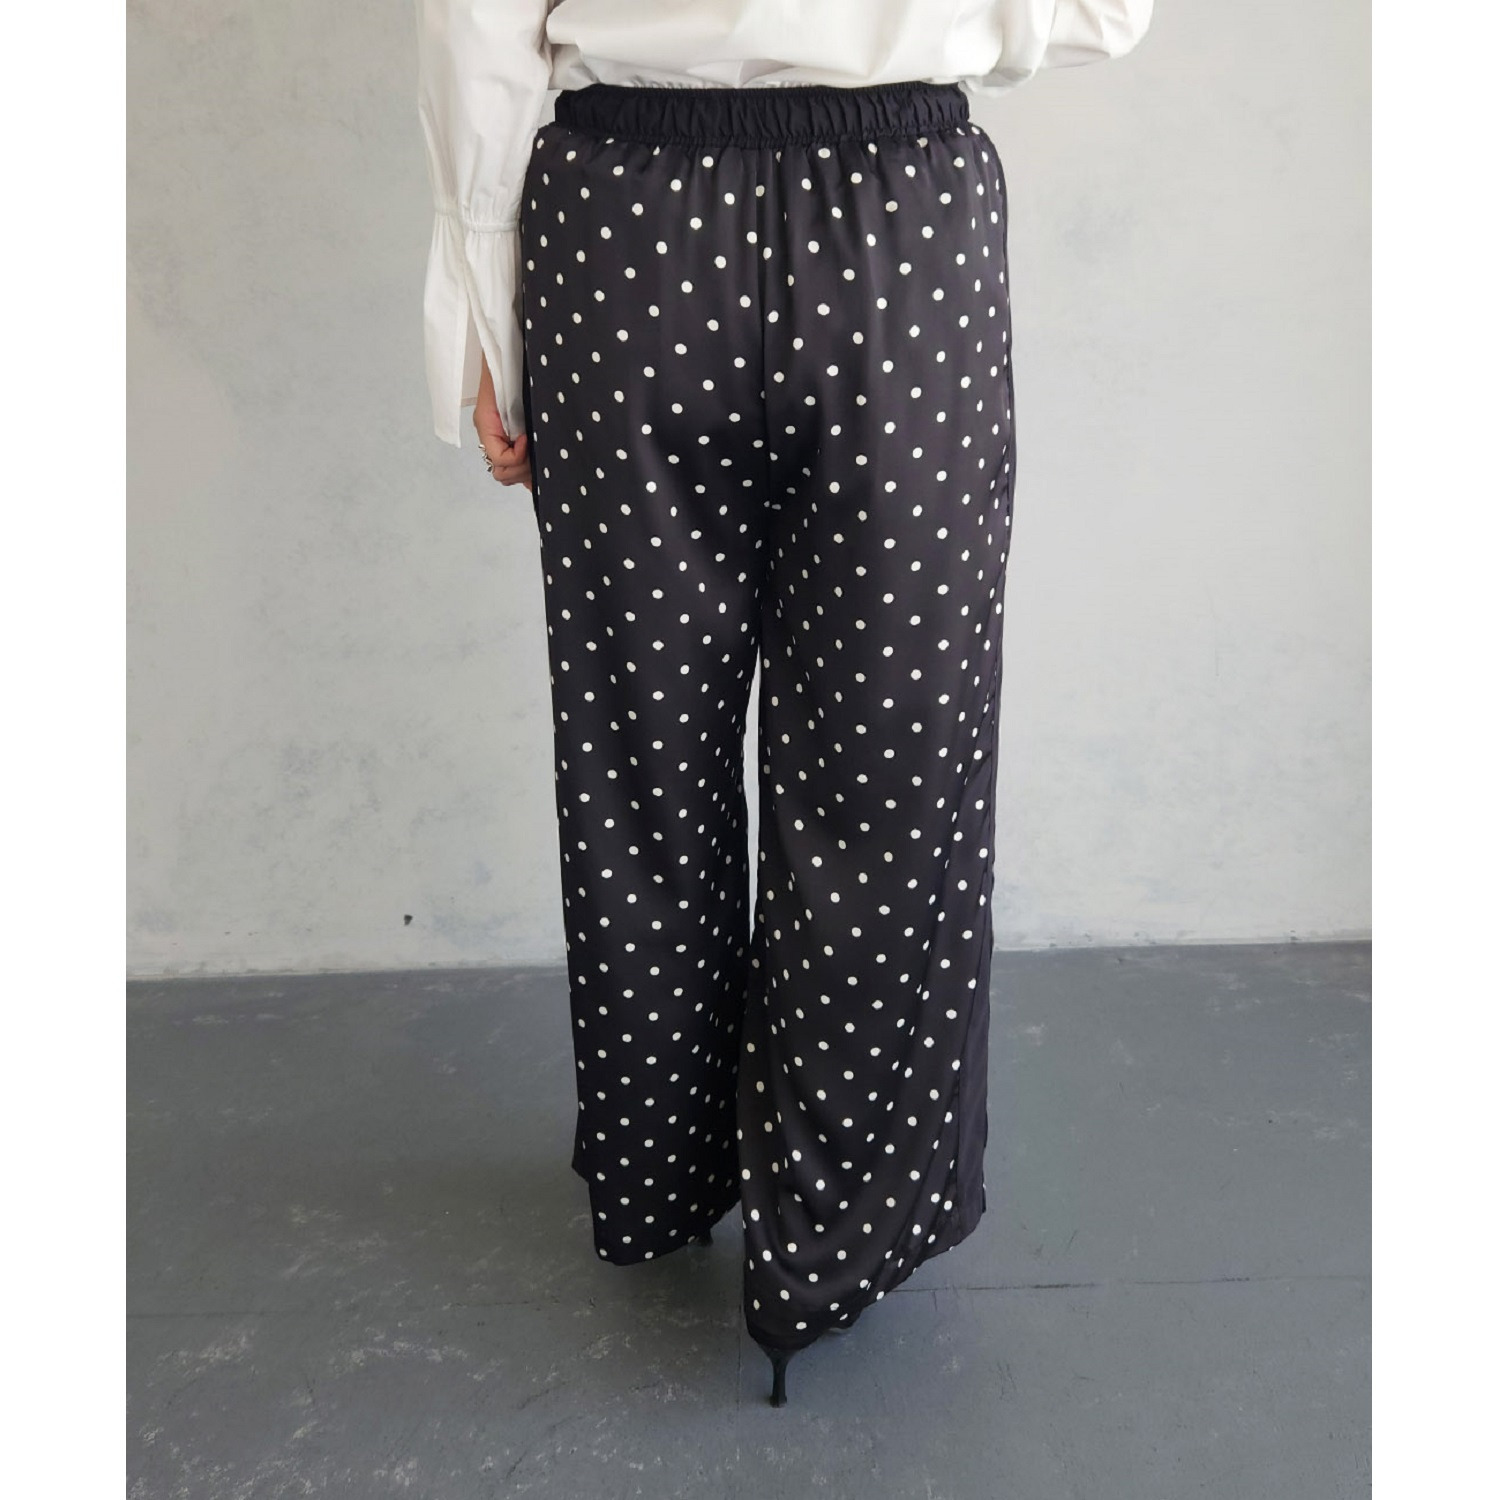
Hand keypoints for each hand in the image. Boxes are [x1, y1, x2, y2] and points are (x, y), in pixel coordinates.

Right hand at [474, 352, 531, 490]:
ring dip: (525, 471)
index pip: (499, 459)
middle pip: (502, 473)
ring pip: (508, 474)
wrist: (508, 349)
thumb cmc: (508, 364)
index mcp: (486, 423)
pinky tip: (541, 466)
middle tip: (538, 453)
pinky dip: (527, 472)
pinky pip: (516, 467)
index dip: (517, 456)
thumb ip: (515, 416)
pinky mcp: (512, 439)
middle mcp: (491, 435)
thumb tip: (525, 441)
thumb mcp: (508, 388)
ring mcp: (501, 439)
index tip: (528, 438)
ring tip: (541, 457)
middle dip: (522, 468)